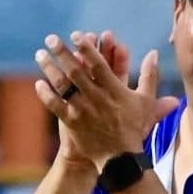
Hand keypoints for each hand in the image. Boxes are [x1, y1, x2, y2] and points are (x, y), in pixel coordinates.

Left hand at [35, 30, 175, 170]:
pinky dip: (46, 95)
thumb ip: (149, 75)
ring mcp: (83, 110)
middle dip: (63, 53)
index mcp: (115, 90)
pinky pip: (56, 106)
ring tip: (40, 54)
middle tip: (51, 39)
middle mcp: (97, 98)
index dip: (87, 48)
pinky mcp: (72, 123)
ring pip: (63, 85)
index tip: (76, 35)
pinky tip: (38, 84)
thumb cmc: (134, 128)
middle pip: (76, 71)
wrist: (120, 158)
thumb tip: (153, 54)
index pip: (98, 64)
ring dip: (50, 68)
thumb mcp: (146, 101)